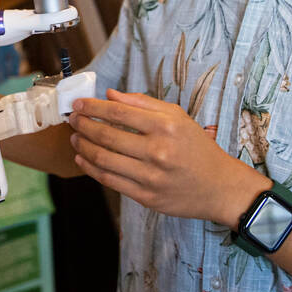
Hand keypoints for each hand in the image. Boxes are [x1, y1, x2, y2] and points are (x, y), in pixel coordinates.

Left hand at [67, 89, 263, 223]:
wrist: (219, 187)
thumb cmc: (197, 148)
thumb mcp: (178, 117)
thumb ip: (143, 103)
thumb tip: (110, 95)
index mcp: (165, 126)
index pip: (118, 112)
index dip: (92, 107)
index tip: (78, 104)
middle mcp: (157, 151)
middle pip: (106, 135)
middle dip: (82, 125)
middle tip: (72, 119)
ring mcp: (150, 176)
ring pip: (103, 159)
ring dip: (82, 146)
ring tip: (74, 138)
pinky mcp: (145, 197)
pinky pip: (109, 180)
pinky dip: (90, 168)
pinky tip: (82, 159)